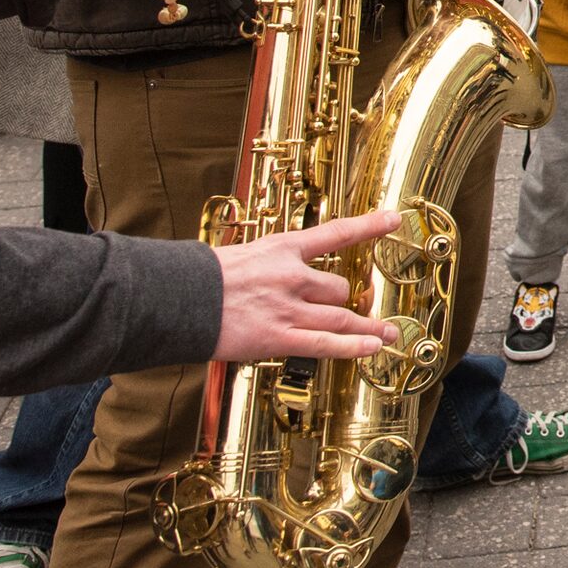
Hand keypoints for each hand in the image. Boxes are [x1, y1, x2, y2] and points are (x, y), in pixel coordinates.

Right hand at [210, 208, 403, 361]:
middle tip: (360, 307)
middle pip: (338, 287)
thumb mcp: (238, 256)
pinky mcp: (277, 337)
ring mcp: (287, 308)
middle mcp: (291, 276)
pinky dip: (352, 347)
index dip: (369, 225)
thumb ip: (266, 267)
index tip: (393, 219)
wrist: (174, 298)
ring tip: (386, 332)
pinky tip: (372, 347)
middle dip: (347, 300)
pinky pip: (324, 344)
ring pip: (340, 317)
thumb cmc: (197, 278)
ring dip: (366, 327)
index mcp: (281, 248)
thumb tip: (283, 280)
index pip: (335, 232)